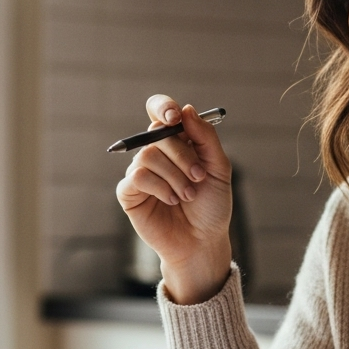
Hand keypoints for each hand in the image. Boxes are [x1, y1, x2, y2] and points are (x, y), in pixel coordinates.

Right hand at [116, 95, 232, 303]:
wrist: (202, 241)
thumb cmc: (211, 206)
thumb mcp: (219, 168)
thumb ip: (206, 138)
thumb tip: (186, 109)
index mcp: (177, 141)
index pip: (160, 110)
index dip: (163, 107)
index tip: (175, 117)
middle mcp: (156, 152)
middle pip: (157, 132)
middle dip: (182, 154)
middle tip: (199, 176)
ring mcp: (140, 171)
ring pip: (148, 155)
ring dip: (174, 176)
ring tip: (187, 195)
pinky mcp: (129, 192)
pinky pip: (138, 176)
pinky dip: (160, 187)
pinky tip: (171, 200)